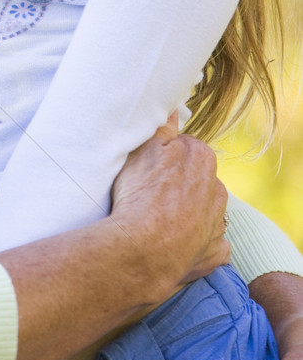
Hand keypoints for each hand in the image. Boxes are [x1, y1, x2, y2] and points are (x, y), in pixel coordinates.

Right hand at [110, 122, 229, 301]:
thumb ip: (162, 125)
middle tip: (150, 195)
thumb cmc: (142, 194)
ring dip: (189, 214)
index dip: (165, 158)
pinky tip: (178, 246)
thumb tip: (171, 107)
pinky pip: (211, 245)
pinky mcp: (214, 252)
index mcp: (202, 159)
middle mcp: (217, 190)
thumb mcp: (145, 148)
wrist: (144, 249)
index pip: (186, 149)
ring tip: (159, 222)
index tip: (149, 168)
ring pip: (206, 212)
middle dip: (180, 185)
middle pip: (198, 181)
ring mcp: (217, 224)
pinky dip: (198, 245)